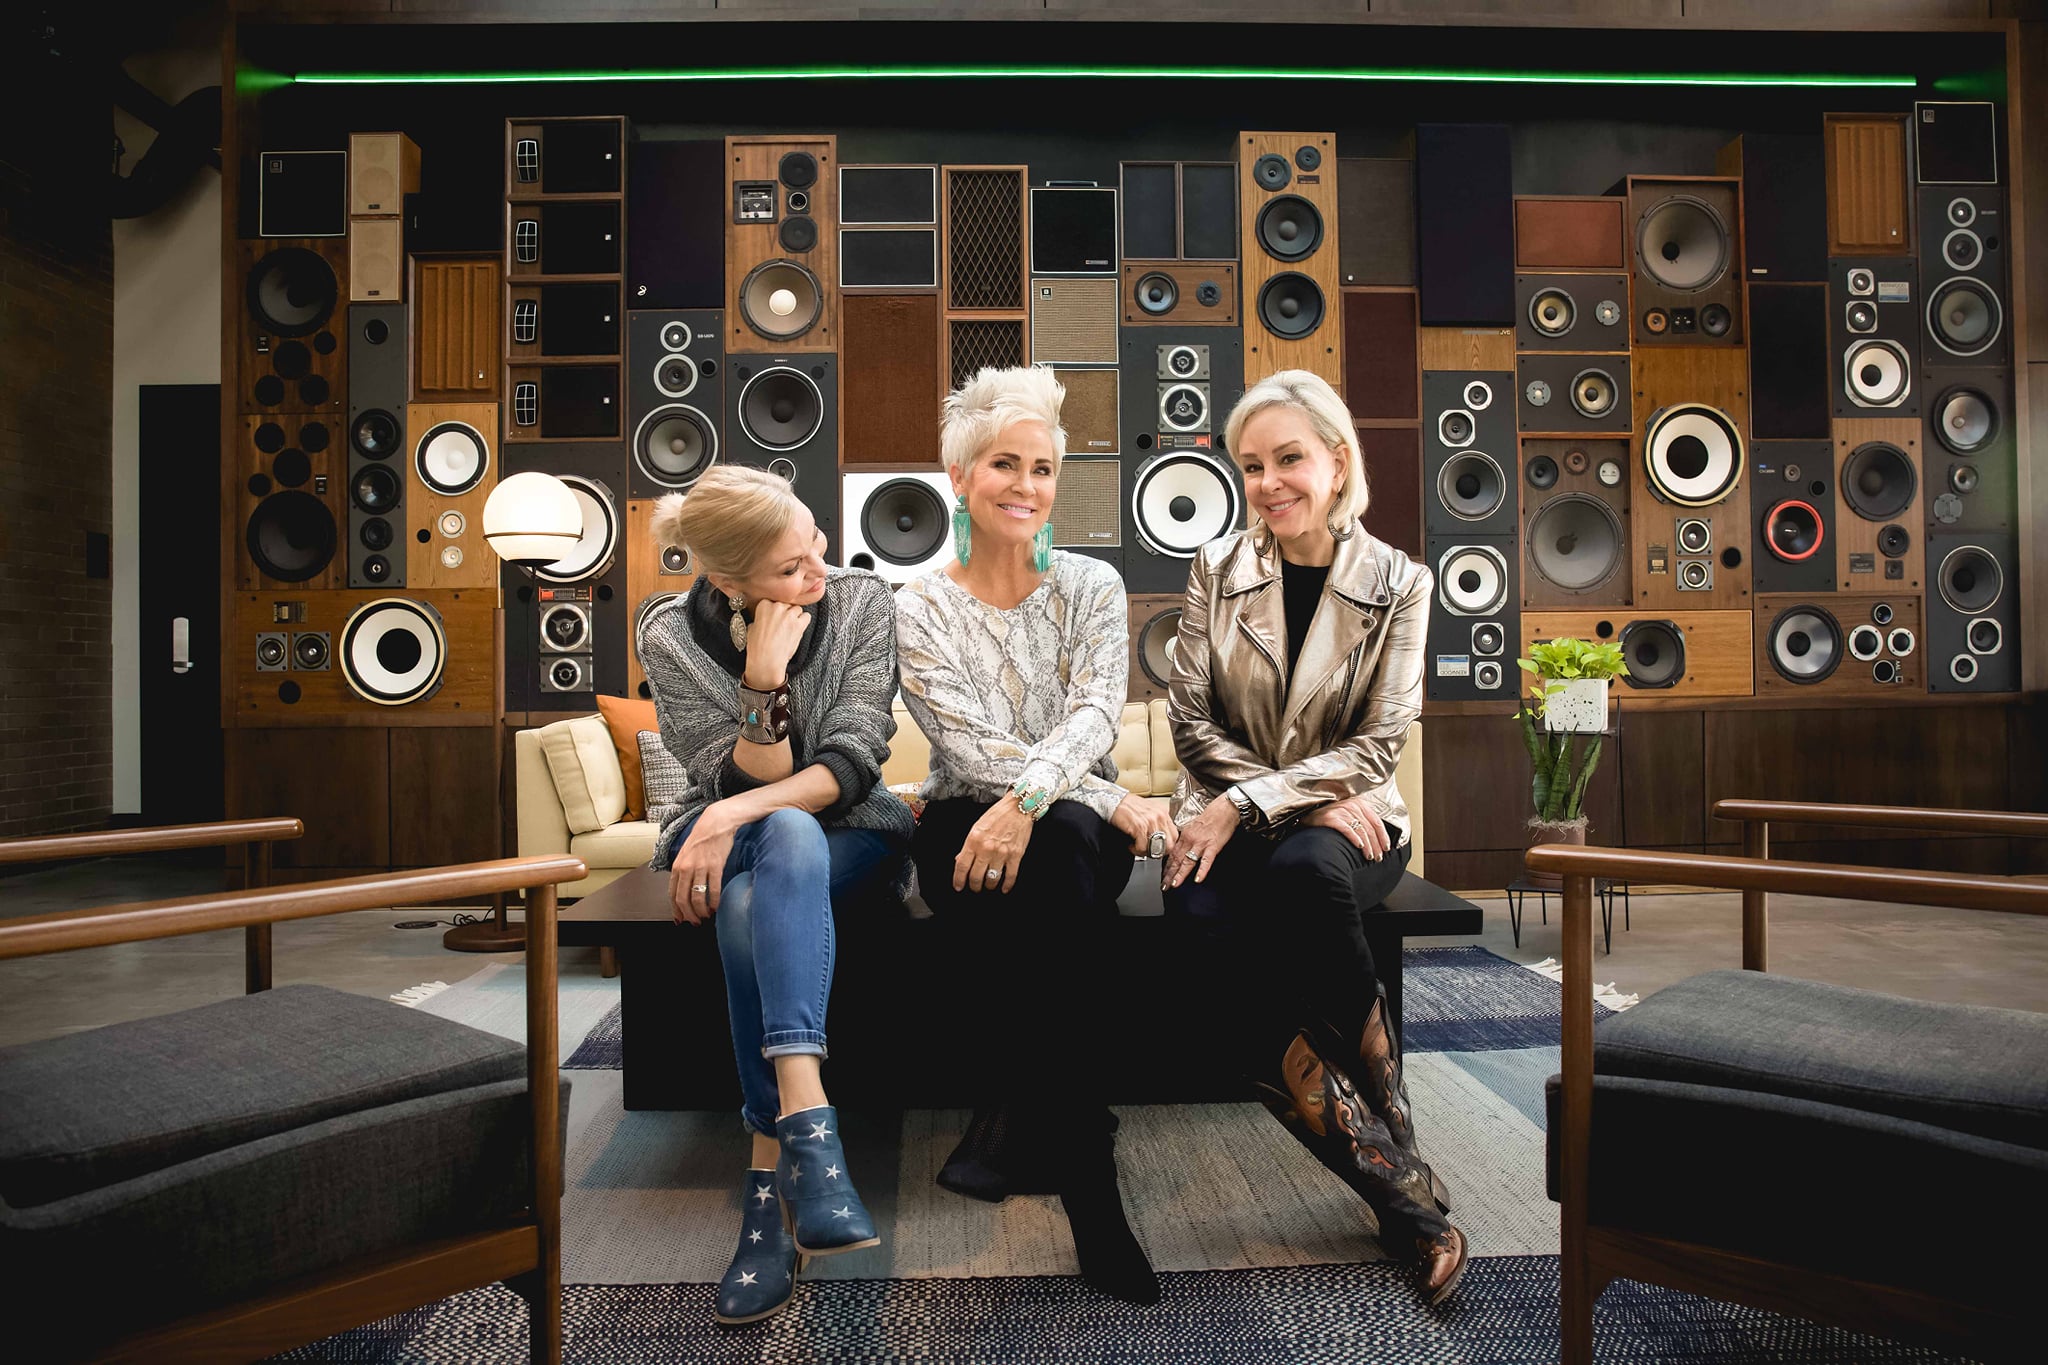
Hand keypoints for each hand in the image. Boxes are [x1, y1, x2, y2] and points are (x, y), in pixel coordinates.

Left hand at [670, 803, 737, 924]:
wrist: (716, 822)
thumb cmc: (702, 838)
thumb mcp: (686, 854)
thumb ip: (683, 871)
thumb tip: (684, 889)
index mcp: (677, 866)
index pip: (672, 894)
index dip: (676, 911)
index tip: (680, 920)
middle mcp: (686, 868)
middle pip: (683, 899)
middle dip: (689, 915)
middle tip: (695, 923)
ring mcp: (700, 867)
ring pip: (697, 897)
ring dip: (701, 911)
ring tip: (706, 916)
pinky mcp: (715, 866)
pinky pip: (714, 889)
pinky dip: (714, 902)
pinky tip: (716, 907)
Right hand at [742, 599, 811, 689]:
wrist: (766, 660)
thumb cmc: (757, 648)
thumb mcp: (751, 628)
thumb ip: (760, 619)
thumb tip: (763, 619)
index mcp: (763, 605)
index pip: (774, 601)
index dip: (775, 611)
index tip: (775, 618)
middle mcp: (777, 607)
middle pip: (786, 604)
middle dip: (785, 613)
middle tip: (782, 625)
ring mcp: (789, 615)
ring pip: (797, 609)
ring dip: (795, 617)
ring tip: (790, 629)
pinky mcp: (799, 624)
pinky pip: (806, 616)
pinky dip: (804, 622)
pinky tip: (798, 630)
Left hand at [955, 794, 1035, 893]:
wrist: (1018, 808)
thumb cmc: (997, 815)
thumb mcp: (976, 827)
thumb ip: (968, 845)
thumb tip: (960, 860)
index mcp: (973, 840)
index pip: (962, 866)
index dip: (958, 880)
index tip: (958, 886)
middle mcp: (986, 848)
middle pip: (976, 876)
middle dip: (974, 886)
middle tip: (974, 888)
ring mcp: (1001, 853)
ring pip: (992, 879)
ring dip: (989, 886)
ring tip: (988, 886)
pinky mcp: (1016, 855)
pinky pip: (1010, 876)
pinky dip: (1007, 885)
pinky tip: (1004, 888)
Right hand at [1109, 792, 1177, 860]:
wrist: (1113, 800)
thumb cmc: (1128, 806)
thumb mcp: (1149, 811)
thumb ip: (1158, 822)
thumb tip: (1162, 838)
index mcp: (1163, 813)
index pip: (1175, 836)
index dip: (1167, 846)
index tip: (1159, 849)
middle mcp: (1159, 817)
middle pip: (1169, 845)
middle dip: (1158, 852)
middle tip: (1149, 851)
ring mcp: (1150, 821)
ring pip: (1156, 848)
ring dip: (1145, 852)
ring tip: (1137, 848)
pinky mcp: (1139, 827)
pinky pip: (1142, 847)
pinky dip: (1135, 850)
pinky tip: (1130, 845)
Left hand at [1165, 796, 1239, 889]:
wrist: (1224, 809)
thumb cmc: (1211, 817)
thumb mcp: (1194, 827)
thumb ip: (1187, 839)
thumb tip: (1181, 849)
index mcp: (1185, 836)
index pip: (1172, 854)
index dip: (1166, 867)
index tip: (1163, 876)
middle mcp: (1190, 840)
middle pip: (1177, 860)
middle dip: (1169, 874)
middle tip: (1164, 885)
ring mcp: (1201, 844)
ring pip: (1188, 861)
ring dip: (1180, 874)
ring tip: (1175, 884)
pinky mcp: (1213, 846)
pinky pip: (1206, 860)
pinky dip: (1202, 870)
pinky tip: (1198, 879)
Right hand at [1303, 794, 1390, 859]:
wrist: (1308, 817)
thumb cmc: (1331, 819)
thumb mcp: (1349, 815)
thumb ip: (1363, 822)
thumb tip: (1379, 840)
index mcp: (1359, 803)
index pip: (1377, 821)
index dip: (1383, 836)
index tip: (1387, 848)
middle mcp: (1351, 805)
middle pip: (1370, 829)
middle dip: (1376, 845)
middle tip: (1378, 857)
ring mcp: (1341, 811)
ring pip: (1361, 831)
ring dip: (1368, 846)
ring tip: (1369, 856)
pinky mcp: (1331, 818)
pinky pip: (1348, 830)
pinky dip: (1355, 839)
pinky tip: (1359, 847)